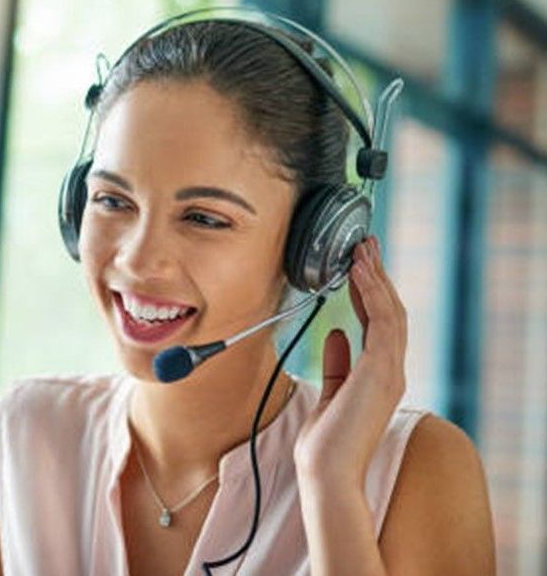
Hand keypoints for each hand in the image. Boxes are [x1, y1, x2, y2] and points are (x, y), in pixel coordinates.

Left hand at [293, 235, 407, 489]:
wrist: (326, 472)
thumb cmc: (326, 442)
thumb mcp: (330, 392)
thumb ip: (337, 363)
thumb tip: (337, 333)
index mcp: (379, 375)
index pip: (380, 323)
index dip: (371, 291)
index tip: (359, 265)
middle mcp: (390, 370)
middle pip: (390, 311)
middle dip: (377, 275)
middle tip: (365, 245)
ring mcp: (390, 370)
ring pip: (390, 311)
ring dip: (375, 277)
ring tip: (362, 249)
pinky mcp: (382, 371)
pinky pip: (383, 322)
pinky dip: (372, 293)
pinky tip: (359, 272)